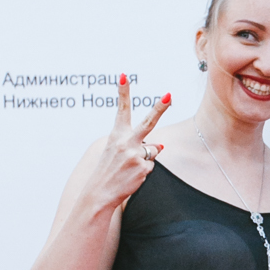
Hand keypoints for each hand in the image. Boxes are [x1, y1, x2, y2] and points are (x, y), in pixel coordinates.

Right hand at [86, 75, 170, 210]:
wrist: (99, 193)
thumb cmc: (108, 171)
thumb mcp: (118, 153)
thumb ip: (138, 145)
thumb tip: (161, 145)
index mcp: (116, 135)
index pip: (122, 110)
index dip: (123, 92)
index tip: (124, 76)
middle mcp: (126, 142)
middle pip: (148, 122)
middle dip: (160, 108)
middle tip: (170, 95)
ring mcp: (135, 154)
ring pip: (154, 150)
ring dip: (145, 158)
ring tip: (128, 168)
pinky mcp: (143, 167)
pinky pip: (151, 165)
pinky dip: (144, 171)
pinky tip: (132, 176)